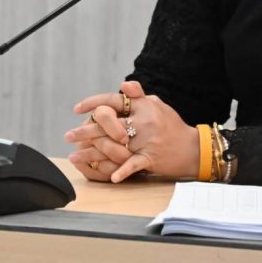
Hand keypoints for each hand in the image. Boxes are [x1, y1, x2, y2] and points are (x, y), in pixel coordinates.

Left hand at [72, 81, 199, 183]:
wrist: (193, 148)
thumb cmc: (171, 125)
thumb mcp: (157, 104)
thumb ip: (138, 95)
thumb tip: (122, 85)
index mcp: (143, 105)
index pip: (113, 100)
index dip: (93, 103)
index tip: (77, 109)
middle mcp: (144, 121)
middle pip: (109, 124)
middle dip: (85, 131)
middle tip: (68, 136)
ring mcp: (148, 140)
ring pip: (115, 146)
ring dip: (93, 152)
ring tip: (75, 156)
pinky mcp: (152, 157)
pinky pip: (135, 164)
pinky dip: (123, 171)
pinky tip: (111, 177)